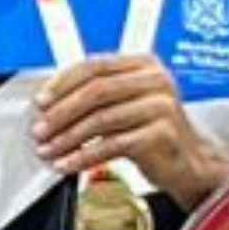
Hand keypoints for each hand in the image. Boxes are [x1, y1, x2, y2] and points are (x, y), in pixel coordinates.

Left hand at [33, 50, 224, 199]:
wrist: (188, 162)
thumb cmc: (152, 133)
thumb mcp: (126, 105)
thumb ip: (96, 97)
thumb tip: (49, 105)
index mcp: (144, 65)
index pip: (95, 66)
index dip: (62, 83)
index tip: (41, 101)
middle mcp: (156, 80)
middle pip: (96, 91)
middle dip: (61, 113)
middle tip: (40, 130)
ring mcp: (161, 106)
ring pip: (101, 120)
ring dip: (68, 138)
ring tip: (49, 151)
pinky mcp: (161, 135)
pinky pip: (111, 145)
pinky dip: (84, 157)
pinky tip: (68, 164)